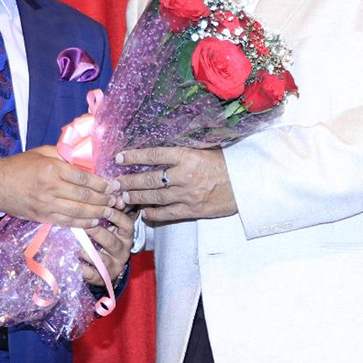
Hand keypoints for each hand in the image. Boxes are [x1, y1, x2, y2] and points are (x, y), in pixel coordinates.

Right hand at [0, 146, 122, 226]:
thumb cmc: (21, 165)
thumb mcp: (43, 153)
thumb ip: (65, 156)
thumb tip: (87, 160)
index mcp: (53, 168)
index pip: (84, 178)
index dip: (102, 184)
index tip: (113, 186)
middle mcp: (51, 187)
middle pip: (85, 196)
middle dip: (104, 199)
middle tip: (117, 200)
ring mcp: (47, 204)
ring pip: (79, 211)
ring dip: (98, 213)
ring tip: (110, 212)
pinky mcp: (43, 216)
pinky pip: (67, 222)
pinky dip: (83, 223)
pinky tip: (94, 222)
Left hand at [79, 206, 134, 285]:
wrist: (107, 265)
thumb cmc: (106, 236)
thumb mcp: (110, 224)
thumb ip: (107, 211)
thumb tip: (101, 191)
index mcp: (126, 235)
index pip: (126, 224)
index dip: (116, 216)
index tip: (104, 208)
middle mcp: (123, 249)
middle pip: (112, 242)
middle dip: (98, 233)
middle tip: (84, 227)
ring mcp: (114, 264)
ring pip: (104, 260)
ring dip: (90, 254)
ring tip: (79, 250)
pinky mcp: (104, 277)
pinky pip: (95, 275)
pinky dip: (86, 272)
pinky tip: (78, 267)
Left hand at [115, 146, 236, 221]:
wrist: (248, 184)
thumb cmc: (228, 163)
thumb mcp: (206, 149)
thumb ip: (184, 150)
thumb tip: (163, 149)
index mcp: (187, 155)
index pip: (153, 155)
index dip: (134, 156)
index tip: (120, 157)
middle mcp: (184, 175)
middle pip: (148, 179)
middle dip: (128, 181)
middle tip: (114, 182)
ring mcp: (187, 195)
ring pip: (154, 197)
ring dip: (136, 197)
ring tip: (123, 196)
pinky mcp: (193, 210)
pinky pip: (167, 213)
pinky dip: (153, 213)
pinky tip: (144, 212)